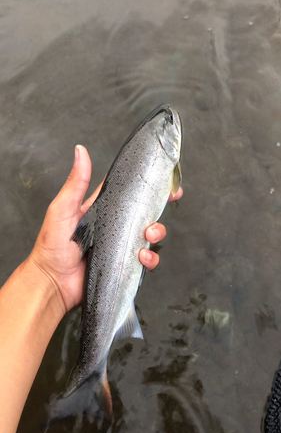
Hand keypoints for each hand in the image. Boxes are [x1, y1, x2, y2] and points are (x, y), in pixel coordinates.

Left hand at [30, 145, 182, 311]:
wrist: (52, 282)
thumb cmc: (52, 245)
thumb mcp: (63, 208)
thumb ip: (76, 182)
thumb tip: (80, 151)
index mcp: (102, 208)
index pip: (127, 191)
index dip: (146, 184)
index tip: (163, 178)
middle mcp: (114, 225)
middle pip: (145, 212)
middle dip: (160, 206)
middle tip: (170, 199)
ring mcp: (121, 245)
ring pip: (149, 234)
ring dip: (156, 232)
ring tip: (148, 235)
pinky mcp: (125, 264)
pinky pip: (146, 259)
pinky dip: (150, 258)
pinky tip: (141, 256)